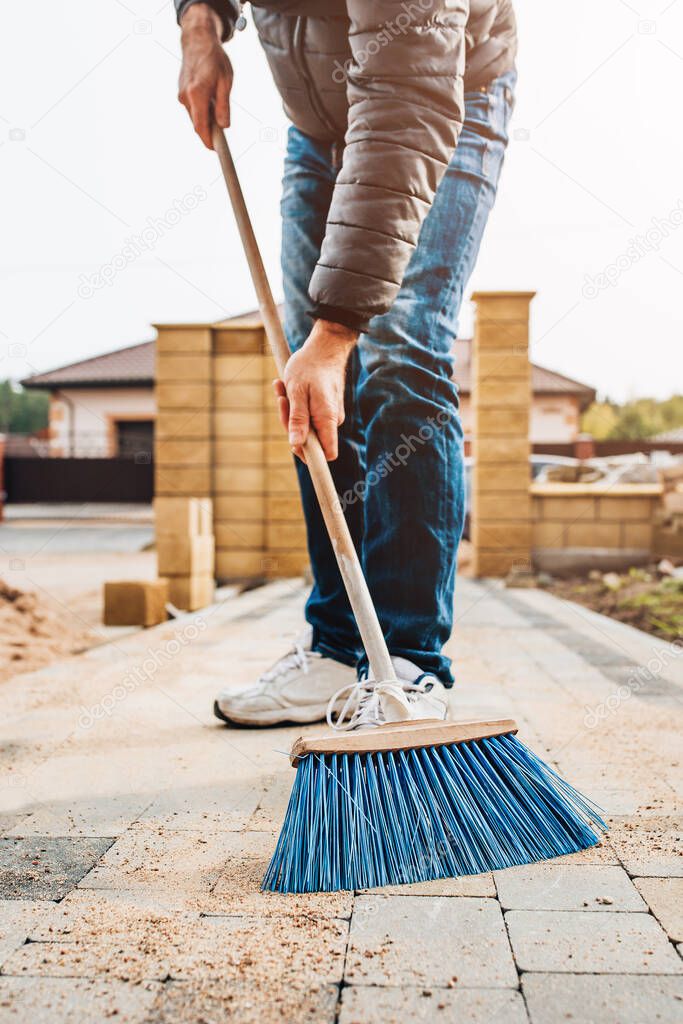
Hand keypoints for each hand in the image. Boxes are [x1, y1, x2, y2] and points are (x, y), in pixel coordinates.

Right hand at [178, 4, 231, 148]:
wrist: (197, 40)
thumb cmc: (214, 59)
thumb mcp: (225, 82)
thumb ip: (224, 106)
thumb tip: (224, 126)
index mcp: (197, 94)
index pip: (201, 127)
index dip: (209, 142)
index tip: (216, 152)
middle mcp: (185, 97)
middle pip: (198, 125)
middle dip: (210, 132)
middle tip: (224, 135)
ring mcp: (181, 96)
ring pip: (196, 117)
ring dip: (207, 119)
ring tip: (218, 104)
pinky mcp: (181, 94)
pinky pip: (193, 109)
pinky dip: (202, 111)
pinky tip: (211, 99)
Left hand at [274, 320, 357, 461]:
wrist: (325, 346)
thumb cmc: (311, 366)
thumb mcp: (297, 392)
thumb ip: (298, 420)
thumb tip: (296, 445)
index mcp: (328, 419)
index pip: (326, 454)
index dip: (310, 455)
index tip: (293, 446)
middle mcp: (332, 421)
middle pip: (309, 440)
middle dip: (290, 423)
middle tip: (281, 398)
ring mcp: (329, 415)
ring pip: (305, 426)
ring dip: (289, 410)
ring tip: (282, 387)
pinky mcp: (324, 409)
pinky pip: (306, 415)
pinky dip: (295, 404)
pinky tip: (287, 387)